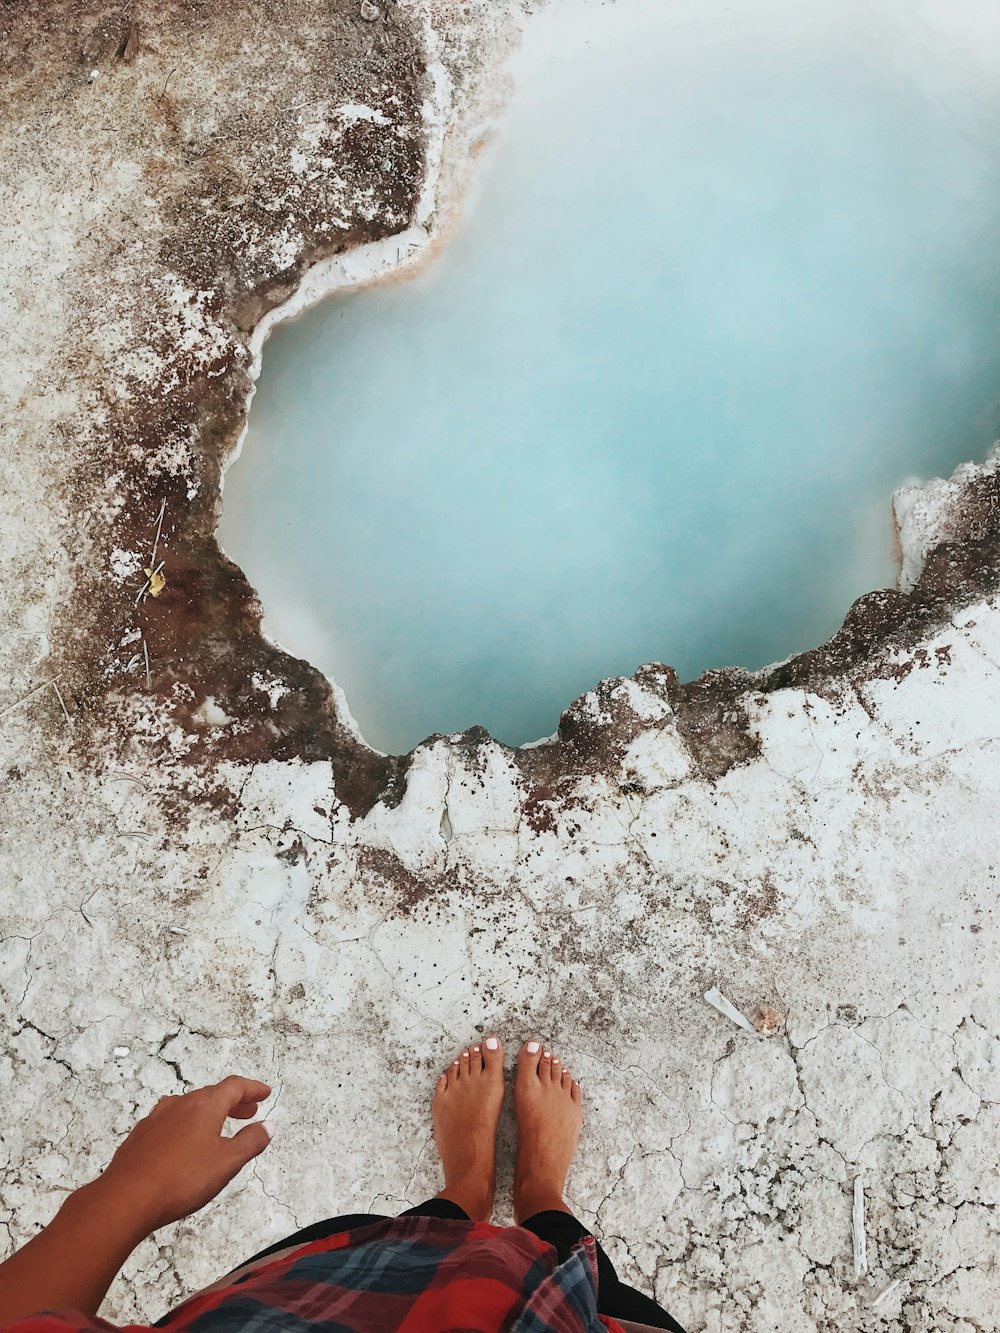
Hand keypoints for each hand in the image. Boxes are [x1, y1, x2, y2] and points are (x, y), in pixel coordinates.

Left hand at [99, 1074, 272, 1231]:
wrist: (125, 1199)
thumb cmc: (179, 1179)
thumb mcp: (227, 1163)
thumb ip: (250, 1142)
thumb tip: (268, 1126)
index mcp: (204, 1106)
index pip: (234, 1087)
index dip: (252, 1088)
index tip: (264, 1092)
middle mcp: (179, 1105)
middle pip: (211, 1095)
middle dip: (233, 1102)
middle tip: (248, 1111)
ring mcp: (156, 1120)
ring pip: (188, 1108)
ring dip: (208, 1114)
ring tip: (217, 1129)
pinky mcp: (139, 1138)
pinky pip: (169, 1123)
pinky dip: (185, 1127)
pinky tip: (184, 1145)